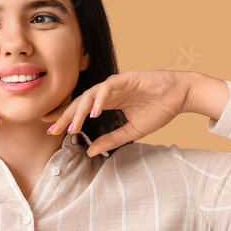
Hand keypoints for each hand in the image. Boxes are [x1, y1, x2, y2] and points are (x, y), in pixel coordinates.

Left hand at [41, 70, 191, 156]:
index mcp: (108, 102)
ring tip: (72, 126)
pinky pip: (109, 87)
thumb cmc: (159, 109)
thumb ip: (111, 139)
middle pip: (80, 102)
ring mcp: (117, 83)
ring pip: (91, 94)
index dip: (65, 117)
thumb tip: (90, 152)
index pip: (81, 109)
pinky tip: (93, 113)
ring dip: (80, 110)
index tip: (49, 128)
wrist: (181, 95)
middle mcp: (108, 91)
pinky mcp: (127, 78)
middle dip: (65, 115)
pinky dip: (100, 100)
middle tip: (51, 129)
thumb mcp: (131, 131)